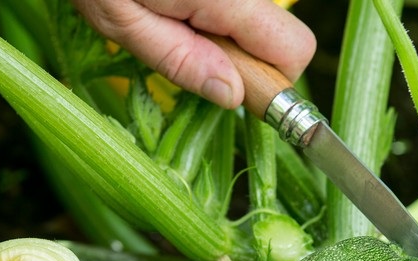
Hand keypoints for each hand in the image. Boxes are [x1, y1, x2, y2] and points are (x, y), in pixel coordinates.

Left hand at [72, 0, 315, 108]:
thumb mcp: (123, 22)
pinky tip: (176, 6)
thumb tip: (232, 95)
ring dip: (229, 35)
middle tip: (198, 57)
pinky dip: (217, 15)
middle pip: (286, 37)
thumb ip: (180, 60)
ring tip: (175, 22)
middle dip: (252, 60)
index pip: (294, 51)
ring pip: (261, 19)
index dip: (268, 83)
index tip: (232, 92)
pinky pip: (241, 5)